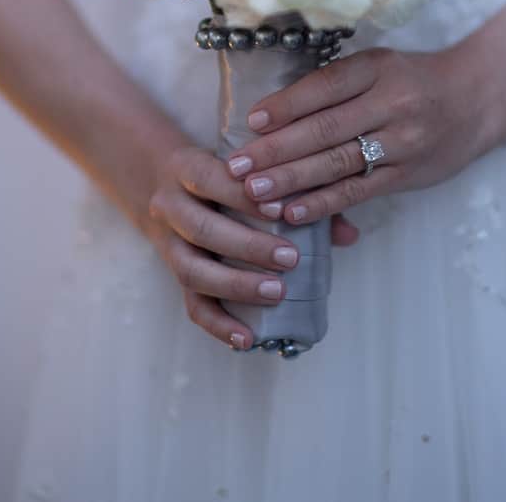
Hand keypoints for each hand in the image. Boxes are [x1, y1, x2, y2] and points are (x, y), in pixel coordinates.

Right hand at [140, 136, 359, 351]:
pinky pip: (191, 305)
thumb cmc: (221, 172)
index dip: (244, 197)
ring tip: (277, 293)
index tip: (280, 210)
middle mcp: (170, 205)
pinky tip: (246, 338)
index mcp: (187, 167)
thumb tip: (349, 234)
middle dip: (247, 246)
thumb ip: (296, 189)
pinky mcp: (174, 274)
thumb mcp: (246, 167)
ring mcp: (167, 243)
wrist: (156, 176)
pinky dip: (218, 325)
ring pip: (192, 269)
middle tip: (291, 259)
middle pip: (201, 228)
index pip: (212, 180)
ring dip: (235, 285)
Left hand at [225, 42, 505, 227]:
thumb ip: (336, 85)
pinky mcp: (408, 174)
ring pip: (338, 163)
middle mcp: (391, 103)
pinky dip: (323, 203)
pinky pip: (359, 191)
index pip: (324, 87)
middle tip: (237, 166)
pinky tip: (293, 212)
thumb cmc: (413, 80)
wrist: (476, 98)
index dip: (285, 106)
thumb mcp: (379, 65)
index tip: (251, 122)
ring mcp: (402, 141)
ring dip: (291, 180)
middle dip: (276, 150)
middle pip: (325, 129)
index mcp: (377, 68)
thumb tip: (272, 113)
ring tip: (254, 193)